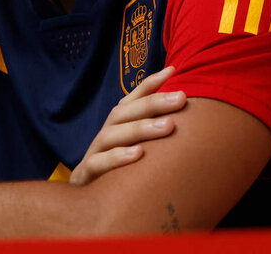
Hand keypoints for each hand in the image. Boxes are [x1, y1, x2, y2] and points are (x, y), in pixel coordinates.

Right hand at [69, 66, 185, 185]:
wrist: (85, 200)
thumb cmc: (118, 170)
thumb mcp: (134, 147)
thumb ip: (153, 130)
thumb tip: (185, 108)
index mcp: (117, 125)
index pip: (132, 99)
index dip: (151, 84)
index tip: (173, 71)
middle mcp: (106, 133)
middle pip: (125, 113)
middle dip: (154, 103)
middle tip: (181, 98)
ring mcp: (95, 152)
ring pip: (113, 135)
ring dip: (140, 128)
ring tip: (168, 126)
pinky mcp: (86, 174)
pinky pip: (98, 163)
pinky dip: (117, 158)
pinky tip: (138, 154)